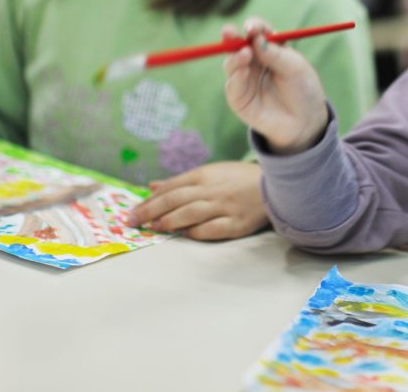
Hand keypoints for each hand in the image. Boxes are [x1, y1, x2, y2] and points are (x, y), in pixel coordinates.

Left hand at [126, 161, 268, 240]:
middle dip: (150, 211)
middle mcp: (212, 190)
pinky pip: (213, 229)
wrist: (274, 184)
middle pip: (175, 200)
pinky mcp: (237, 223)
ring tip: (154, 227)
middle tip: (133, 222)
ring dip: (169, 221)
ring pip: (191, 213)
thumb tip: (152, 187)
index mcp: (204, 175)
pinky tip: (185, 235)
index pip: (171, 188)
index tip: (133, 212)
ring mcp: (225, 207)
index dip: (149, 200)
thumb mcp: (210, 172)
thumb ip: (180, 181)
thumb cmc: (237, 178)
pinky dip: (197, 232)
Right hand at [222, 19, 328, 153]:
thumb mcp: (294, 67)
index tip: (252, 28)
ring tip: (245, 54)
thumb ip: (274, 53)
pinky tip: (244, 72)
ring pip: (231, 62)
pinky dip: (236, 77)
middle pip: (237, 44)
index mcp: (269, 48)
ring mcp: (244, 78)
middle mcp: (254, 60)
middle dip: (232, 36)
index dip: (253, 26)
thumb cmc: (303, 89)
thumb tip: (255, 38)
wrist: (304, 121)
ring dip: (235, 57)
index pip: (257, 31)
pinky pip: (232, 85)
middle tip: (230, 32)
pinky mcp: (239, 97)